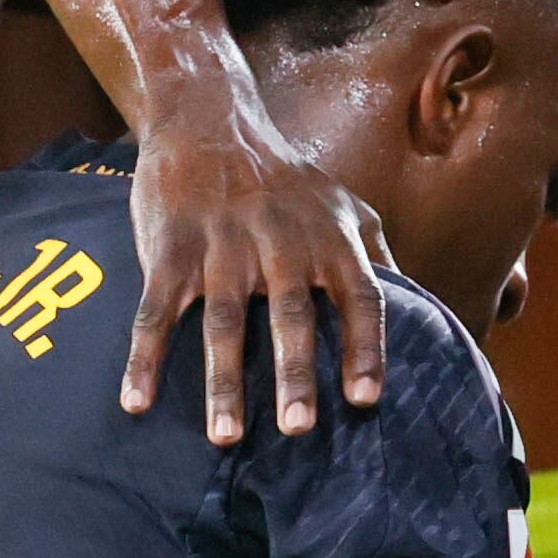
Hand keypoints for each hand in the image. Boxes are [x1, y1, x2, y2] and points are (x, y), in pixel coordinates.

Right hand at [123, 80, 393, 442]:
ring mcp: (221, 247)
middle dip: (293, 373)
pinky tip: (136, 402)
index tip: (365, 397)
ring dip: (223, 382)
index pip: (357, 295)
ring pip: (223, 322)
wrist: (208, 119)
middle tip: (297, 429)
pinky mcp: (170, 250)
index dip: (364, 346)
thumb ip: (377, 254)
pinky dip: (143, 359)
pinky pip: (155, 311)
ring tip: (227, 437)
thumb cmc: (284, 177)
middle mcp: (279, 243)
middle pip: (289, 314)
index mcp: (328, 237)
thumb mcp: (343, 203)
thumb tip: (420, 307)